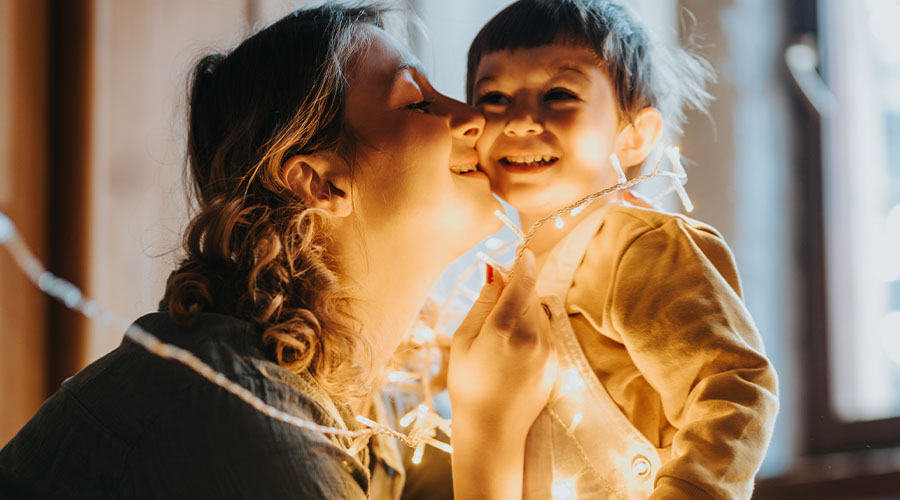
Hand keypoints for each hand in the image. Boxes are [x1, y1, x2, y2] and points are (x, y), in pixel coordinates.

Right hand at [448, 248, 555, 440]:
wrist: (492, 431)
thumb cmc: (468, 386)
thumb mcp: (463, 341)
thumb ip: (482, 303)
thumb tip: (495, 272)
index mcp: (504, 328)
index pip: (522, 280)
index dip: (523, 262)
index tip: (523, 250)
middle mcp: (532, 336)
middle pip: (531, 294)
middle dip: (516, 289)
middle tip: (494, 301)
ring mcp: (548, 350)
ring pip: (539, 312)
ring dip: (523, 310)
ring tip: (499, 336)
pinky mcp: (555, 363)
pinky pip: (545, 332)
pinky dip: (531, 330)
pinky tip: (511, 351)